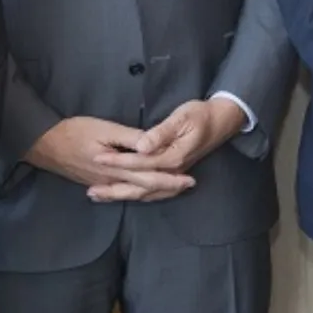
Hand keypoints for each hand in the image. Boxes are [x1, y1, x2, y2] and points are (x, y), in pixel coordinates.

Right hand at [25, 116, 195, 200]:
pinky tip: (142, 195)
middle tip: (188, 185)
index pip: (150, 176)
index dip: (170, 178)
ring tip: (172, 190)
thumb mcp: (104, 128)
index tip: (189, 177)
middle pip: (145, 189)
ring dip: (155, 193)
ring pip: (134, 194)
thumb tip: (151, 145)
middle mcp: (112, 181)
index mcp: (116, 168)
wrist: (44, 144)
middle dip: (168, 188)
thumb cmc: (74, 131)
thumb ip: (129, 138)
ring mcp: (103, 184)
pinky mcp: (96, 183)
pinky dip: (136, 194)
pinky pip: (122, 193)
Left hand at [94, 97, 244, 189]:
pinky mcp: (172, 175)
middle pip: (139, 185)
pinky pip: (151, 192)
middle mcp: (172, 172)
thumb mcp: (182, 118)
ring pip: (144, 193)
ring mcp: (173, 176)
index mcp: (173, 158)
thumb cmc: (201, 115)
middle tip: (90, 191)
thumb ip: (161, 133)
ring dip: (121, 196)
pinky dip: (134, 195)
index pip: (140, 163)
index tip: (97, 158)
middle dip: (113, 188)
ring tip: (97, 196)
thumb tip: (142, 146)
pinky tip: (120, 195)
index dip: (118, 162)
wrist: (222, 121)